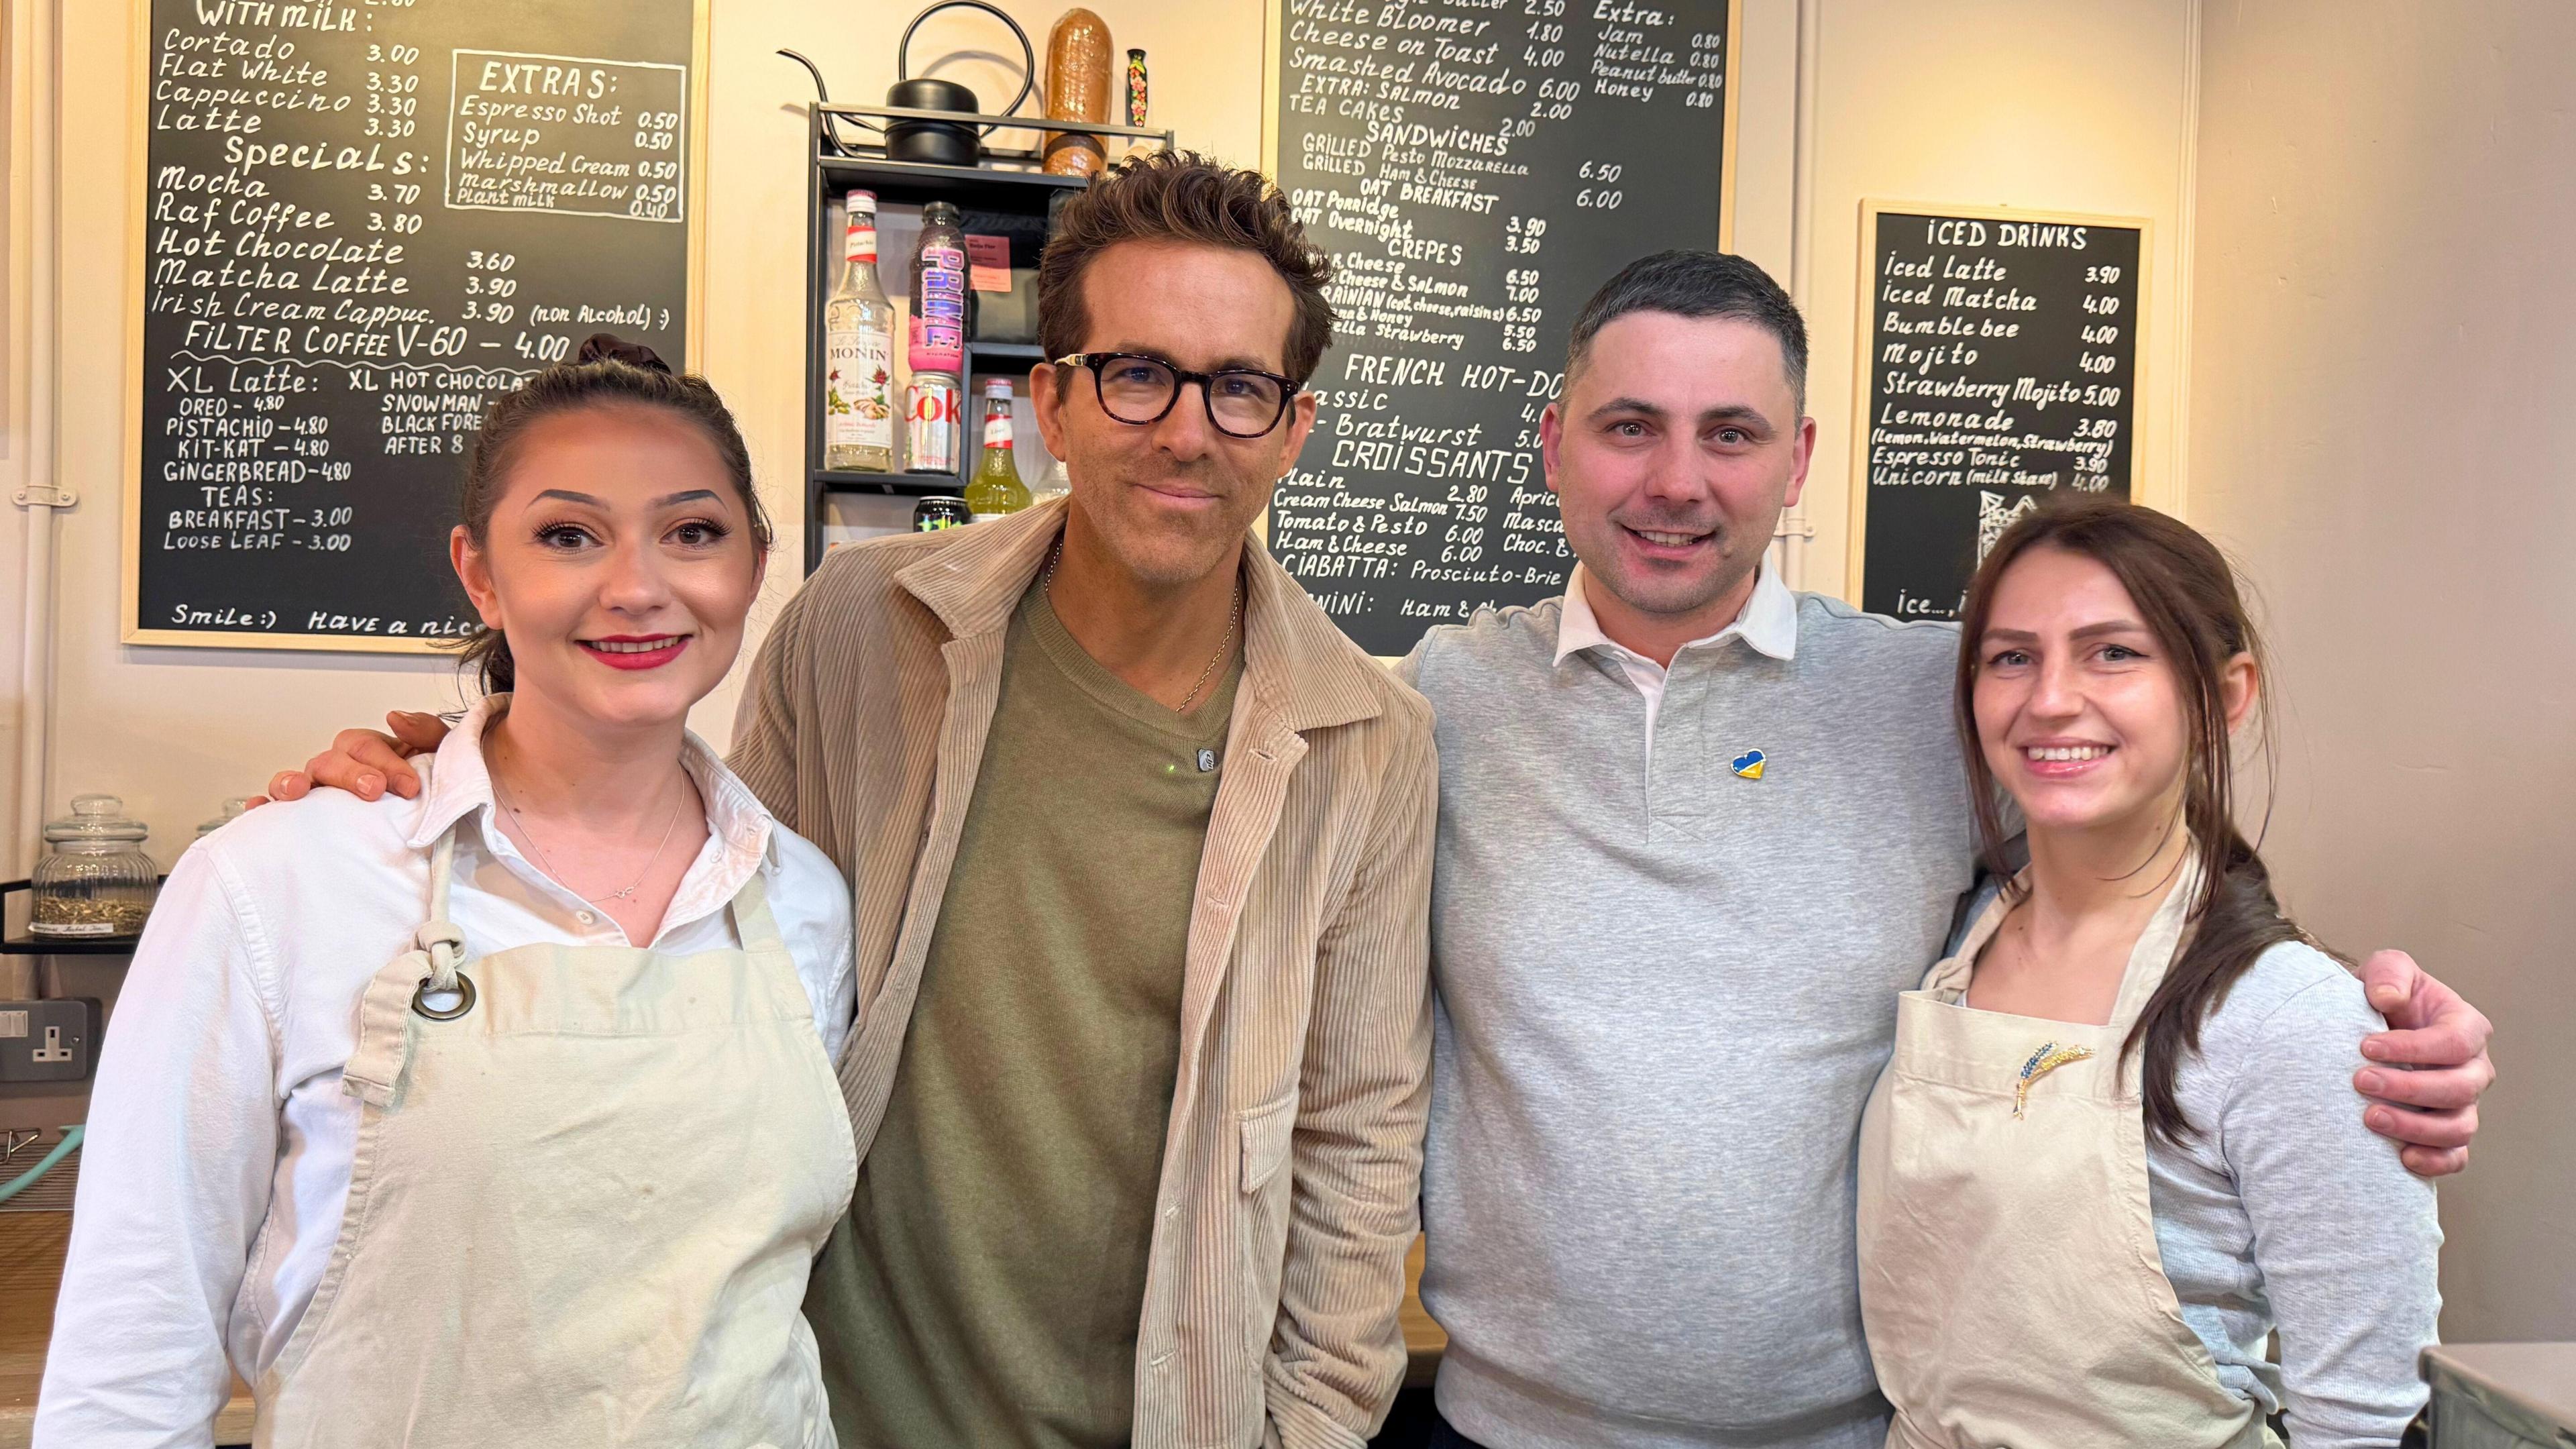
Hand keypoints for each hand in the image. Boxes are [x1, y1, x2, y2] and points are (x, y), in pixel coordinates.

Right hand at [253, 711, 450, 806]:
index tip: (409, 787)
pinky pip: (277, 810)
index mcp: (371, 752)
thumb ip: (425, 731)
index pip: (364, 745)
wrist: (434, 832)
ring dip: (292, 781)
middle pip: (331, 760)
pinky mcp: (307, 818)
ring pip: (299, 779)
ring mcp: (321, 791)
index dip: (387, 763)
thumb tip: (394, 717)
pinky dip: (265, 806)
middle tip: (374, 790)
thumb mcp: (439, 756)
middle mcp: (341, 768)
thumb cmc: (430, 791)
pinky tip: (260, 809)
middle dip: (351, 773)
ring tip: (298, 791)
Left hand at [2354, 949, 2493, 1177]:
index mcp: (2467, 1027)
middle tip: (2360, 1081)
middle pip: (2459, 1089)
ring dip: (2415, 1128)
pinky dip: (2435, 1162)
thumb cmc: (2383, 998)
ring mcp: (2464, 1104)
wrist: (2367, 1033)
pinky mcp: (2448, 1133)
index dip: (2413, 1048)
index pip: (2455, 1043)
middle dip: (2409, 1089)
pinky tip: (2402, 1158)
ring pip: (2459, 1127)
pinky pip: (2455, 1157)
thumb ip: (2389, 972)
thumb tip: (2388, 997)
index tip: (2365, 1047)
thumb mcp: (2385, 970)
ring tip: (2370, 1118)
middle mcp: (2474, 1069)